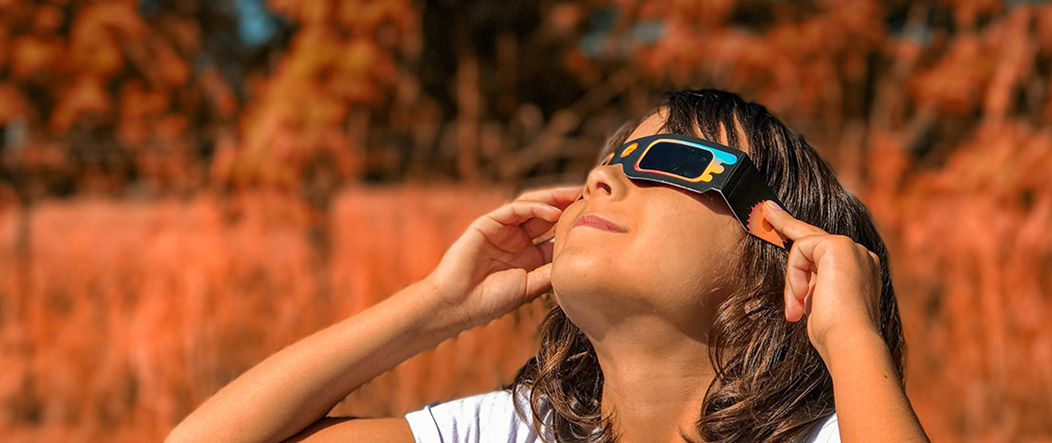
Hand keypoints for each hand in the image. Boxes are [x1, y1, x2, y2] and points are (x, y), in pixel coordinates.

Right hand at [425, 186, 581, 329]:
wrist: (456, 306)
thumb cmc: (491, 301)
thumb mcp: (530, 287)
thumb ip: (551, 271)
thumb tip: (580, 258)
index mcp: (527, 254)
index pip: (555, 232)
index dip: (574, 223)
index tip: (599, 216)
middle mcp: (516, 238)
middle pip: (546, 213)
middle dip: (568, 203)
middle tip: (592, 194)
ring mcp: (501, 229)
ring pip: (531, 205)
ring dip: (554, 198)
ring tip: (577, 195)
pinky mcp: (486, 224)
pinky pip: (513, 210)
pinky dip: (534, 208)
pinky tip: (553, 211)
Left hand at [762, 201, 883, 361]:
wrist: (850, 341)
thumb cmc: (834, 335)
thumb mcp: (820, 306)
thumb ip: (813, 287)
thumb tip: (800, 284)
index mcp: (860, 269)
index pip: (824, 249)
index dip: (799, 237)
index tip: (777, 219)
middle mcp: (860, 254)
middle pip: (814, 237)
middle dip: (786, 224)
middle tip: (766, 209)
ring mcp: (851, 248)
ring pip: (803, 247)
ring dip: (793, 280)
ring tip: (795, 308)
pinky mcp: (837, 246)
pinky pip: (800, 249)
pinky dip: (794, 275)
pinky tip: (801, 296)